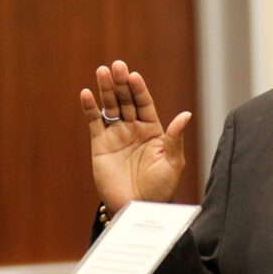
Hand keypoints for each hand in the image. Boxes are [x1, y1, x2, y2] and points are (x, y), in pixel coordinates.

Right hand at [80, 60, 191, 214]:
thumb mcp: (172, 163)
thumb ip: (175, 138)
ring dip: (105, 89)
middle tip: (116, 66)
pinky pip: (94, 123)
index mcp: (152, 130)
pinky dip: (90, 109)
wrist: (137, 208)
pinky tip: (87, 94)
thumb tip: (185, 115)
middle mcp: (133, 129)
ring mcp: (116, 136)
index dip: (139, 89)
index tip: (134, 76)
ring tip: (102, 71)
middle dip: (121, 83)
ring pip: (110, 107)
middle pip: (126, 100)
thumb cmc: (159, 189)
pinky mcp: (100, 145)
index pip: (144, 103)